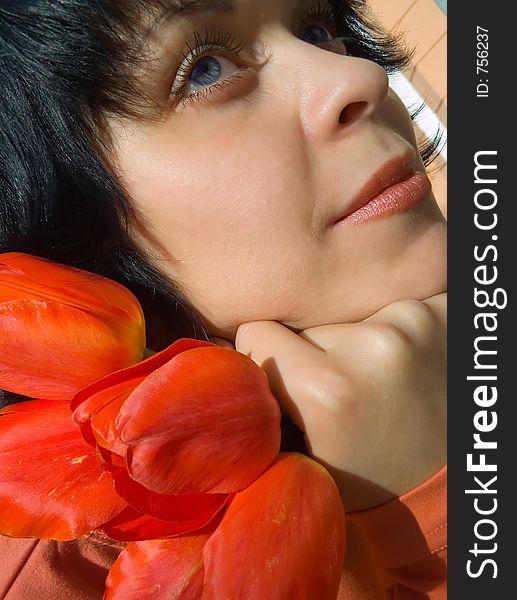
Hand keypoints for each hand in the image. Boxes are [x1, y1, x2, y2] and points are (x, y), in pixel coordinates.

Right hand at [233, 293, 445, 511]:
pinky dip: (392, 328)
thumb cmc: (367, 477)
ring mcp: (412, 322)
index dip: (268, 358)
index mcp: (324, 386)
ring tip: (381, 380)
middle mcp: (371, 345)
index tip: (292, 384)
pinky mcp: (443, 310)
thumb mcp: (299, 453)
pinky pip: (390, 305)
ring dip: (355, 339)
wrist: (445, 482)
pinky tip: (407, 362)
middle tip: (344, 390)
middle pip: (305, 324)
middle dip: (315, 351)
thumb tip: (213, 345)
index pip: (258, 331)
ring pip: (346, 314)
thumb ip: (256, 398)